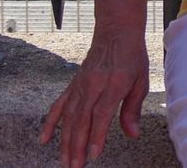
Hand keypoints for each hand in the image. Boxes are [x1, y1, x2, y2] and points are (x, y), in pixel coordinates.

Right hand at [40, 29, 149, 166]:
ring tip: (65, 160)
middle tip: (75, 166)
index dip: (97, 135)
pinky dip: (50, 123)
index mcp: (114, 83)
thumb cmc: (132, 57)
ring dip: (65, 140)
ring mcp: (80, 85)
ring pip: (69, 117)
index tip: (93, 155)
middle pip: (82, 119)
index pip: (102, 114)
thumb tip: (132, 134)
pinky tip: (44, 139)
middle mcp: (93, 85)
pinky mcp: (73, 85)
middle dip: (77, 145)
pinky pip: (58, 105)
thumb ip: (133, 108)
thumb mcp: (141, 81)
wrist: (116, 32)